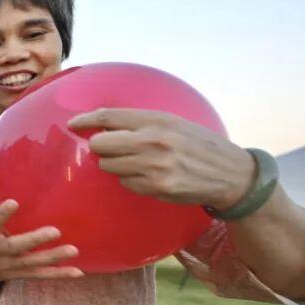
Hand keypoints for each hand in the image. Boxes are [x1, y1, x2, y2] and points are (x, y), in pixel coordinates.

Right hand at [0, 189, 82, 293]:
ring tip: (73, 250)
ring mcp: (9, 265)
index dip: (1, 215)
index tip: (13, 203)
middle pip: (16, 246)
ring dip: (53, 257)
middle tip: (55, 231)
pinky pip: (40, 275)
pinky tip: (77, 272)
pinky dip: (58, 274)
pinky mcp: (19, 274)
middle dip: (35, 239)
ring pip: (32, 262)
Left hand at [68, 108, 254, 208]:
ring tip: (136, 162)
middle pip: (101, 144)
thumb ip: (141, 122)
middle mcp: (153, 141)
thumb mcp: (173, 123)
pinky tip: (148, 176)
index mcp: (157, 120)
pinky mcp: (157, 187)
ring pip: (109, 165)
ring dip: (115, 164)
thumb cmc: (198, 144)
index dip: (86, 120)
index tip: (73, 124)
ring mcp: (154, 166)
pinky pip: (125, 183)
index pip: (110, 117)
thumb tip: (103, 123)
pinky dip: (130, 180)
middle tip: (110, 148)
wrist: (231, 173)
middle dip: (100, 146)